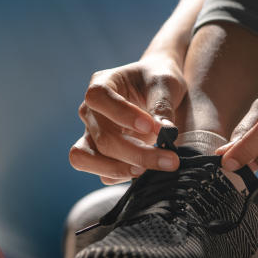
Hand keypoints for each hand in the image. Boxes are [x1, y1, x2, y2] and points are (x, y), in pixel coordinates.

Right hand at [69, 54, 186, 184]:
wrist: (157, 89)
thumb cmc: (158, 80)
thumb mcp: (165, 84)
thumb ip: (163, 105)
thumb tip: (165, 133)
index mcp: (101, 85)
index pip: (99, 98)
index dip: (122, 114)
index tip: (151, 126)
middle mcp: (89, 111)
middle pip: (102, 137)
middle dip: (136, 153)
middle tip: (170, 159)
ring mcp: (91, 134)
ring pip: (86, 158)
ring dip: (119, 169)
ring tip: (148, 171)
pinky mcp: (99, 155)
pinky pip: (101, 173)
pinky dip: (121, 176)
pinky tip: (145, 172)